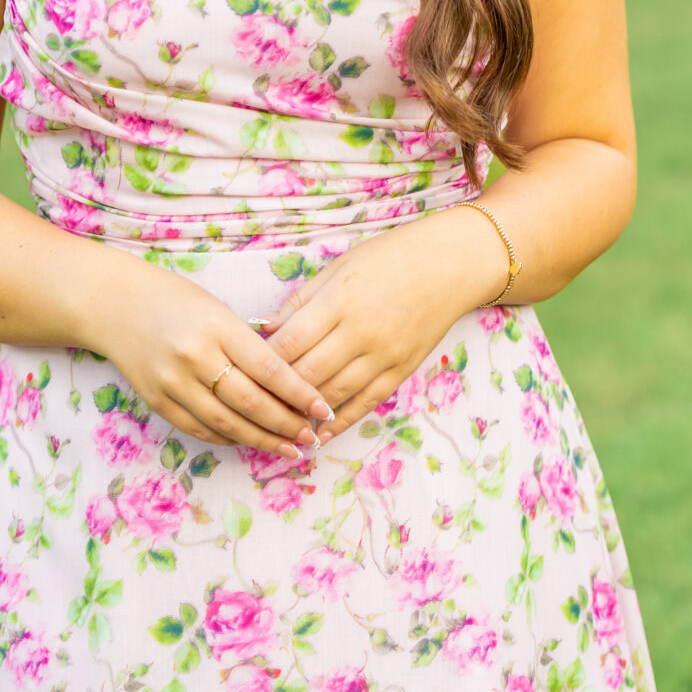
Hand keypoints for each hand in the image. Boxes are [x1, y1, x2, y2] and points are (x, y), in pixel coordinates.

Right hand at [95, 256, 336, 458]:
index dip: (300, 394)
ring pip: (228, 425)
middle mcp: (195, 357)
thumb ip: (246, 344)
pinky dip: (230, 439)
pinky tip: (250, 441)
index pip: (269, 368)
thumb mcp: (216, 308)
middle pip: (252, 403)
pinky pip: (201, 430)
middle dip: (288, 425)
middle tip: (313, 437)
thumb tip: (287, 383)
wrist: (114, 304)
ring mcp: (173, 383)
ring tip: (290, 449)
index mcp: (216, 326)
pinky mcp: (158, 402)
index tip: (324, 409)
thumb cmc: (174, 299)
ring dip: (263, 440)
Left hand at [256, 209, 500, 439]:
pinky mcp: (401, 371)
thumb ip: (302, 300)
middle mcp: (361, 332)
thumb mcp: (340, 266)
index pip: (291, 342)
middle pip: (308, 373)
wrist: (449, 265)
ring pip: (334, 394)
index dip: (264, 361)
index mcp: (340, 300)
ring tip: (278, 424)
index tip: (242, 370)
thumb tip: (265, 327)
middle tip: (253, 403)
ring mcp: (383, 355)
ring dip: (304, 413)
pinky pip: (366, 404)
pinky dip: (340, 423)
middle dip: (278, 392)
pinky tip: (319, 434)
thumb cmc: (389, 257)